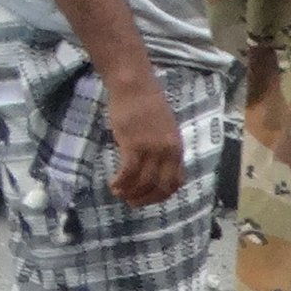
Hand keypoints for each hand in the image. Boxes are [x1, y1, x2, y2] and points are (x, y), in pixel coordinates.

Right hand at [105, 76, 185, 206]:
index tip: (148, 199)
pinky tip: (113, 184)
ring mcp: (152, 148)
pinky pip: (128, 172)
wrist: (135, 87)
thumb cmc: (146, 106)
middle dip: (145, 199)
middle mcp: (168, 151)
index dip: (161, 195)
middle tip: (131, 202)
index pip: (176, 182)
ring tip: (118, 192)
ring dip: (130, 192)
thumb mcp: (164, 130)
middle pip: (161, 186)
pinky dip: (120, 183)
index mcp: (177, 148)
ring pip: (143, 182)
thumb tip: (154, 168)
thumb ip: (162, 149)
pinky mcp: (134, 144)